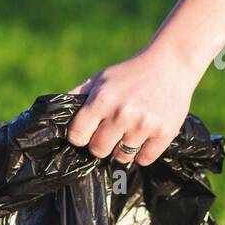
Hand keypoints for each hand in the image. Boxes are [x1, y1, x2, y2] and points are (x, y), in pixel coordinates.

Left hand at [66, 48, 199, 165]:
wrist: (171, 64)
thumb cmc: (130, 73)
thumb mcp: (100, 79)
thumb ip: (77, 97)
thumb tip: (53, 115)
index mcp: (102, 100)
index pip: (77, 137)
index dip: (81, 136)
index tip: (88, 131)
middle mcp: (122, 114)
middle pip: (98, 150)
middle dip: (101, 143)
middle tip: (111, 131)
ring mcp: (144, 125)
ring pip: (121, 157)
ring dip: (123, 148)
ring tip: (130, 130)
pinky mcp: (165, 133)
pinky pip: (144, 159)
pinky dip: (142, 153)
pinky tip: (144, 136)